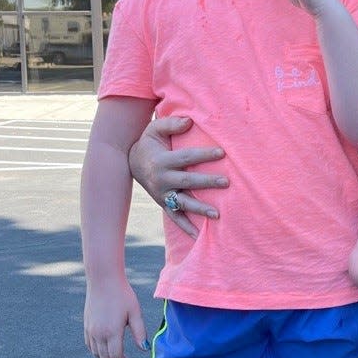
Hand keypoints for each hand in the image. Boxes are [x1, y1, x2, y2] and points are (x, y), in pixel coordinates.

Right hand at [84, 280, 147, 357]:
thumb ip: (140, 332)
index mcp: (112, 331)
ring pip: (97, 354)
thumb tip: (145, 350)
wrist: (103, 280)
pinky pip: (90, 345)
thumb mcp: (135, 312)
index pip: (116, 357)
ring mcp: (90, 330)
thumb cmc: (123, 294)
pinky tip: (105, 352)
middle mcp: (99, 333)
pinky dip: (97, 353)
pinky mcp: (86, 325)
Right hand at [128, 116, 227, 237]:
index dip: (204, 155)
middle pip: (187, 182)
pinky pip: (174, 217)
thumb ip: (171, 124)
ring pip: (182, 203)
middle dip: (207, 182)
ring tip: (217, 214)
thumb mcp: (155, 129)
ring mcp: (162, 194)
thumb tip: (189, 121)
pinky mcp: (163, 204)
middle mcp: (162, 180)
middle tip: (227, 182)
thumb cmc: (150, 143)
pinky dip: (185, 227)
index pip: (186, 158)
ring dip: (199, 209)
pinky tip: (199, 235)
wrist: (131, 163)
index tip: (223, 152)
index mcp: (162, 161)